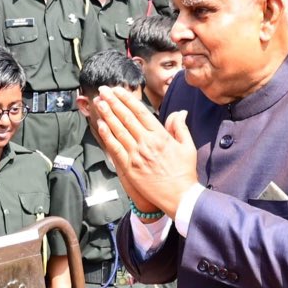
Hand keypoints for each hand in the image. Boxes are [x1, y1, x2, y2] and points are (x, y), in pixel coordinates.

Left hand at [95, 87, 197, 218]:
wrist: (180, 197)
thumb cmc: (185, 173)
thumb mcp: (188, 146)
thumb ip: (180, 127)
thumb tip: (180, 112)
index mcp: (161, 136)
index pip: (140, 112)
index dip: (127, 99)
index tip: (118, 90)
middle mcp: (147, 143)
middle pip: (126, 118)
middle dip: (113, 102)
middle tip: (103, 90)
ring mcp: (137, 155)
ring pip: (118, 130)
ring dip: (107, 114)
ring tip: (99, 102)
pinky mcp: (130, 168)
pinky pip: (115, 149)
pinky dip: (107, 136)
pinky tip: (101, 125)